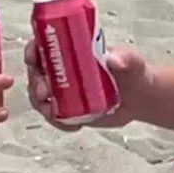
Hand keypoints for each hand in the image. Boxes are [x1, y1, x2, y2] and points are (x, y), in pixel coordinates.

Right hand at [25, 39, 152, 129]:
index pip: (44, 45)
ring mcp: (64, 90)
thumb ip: (126, 59)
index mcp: (72, 50)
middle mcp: (63, 69)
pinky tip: (73, 126)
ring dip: (42, 105)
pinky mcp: (69, 109)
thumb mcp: (132, 61)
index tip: (32, 58)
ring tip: (53, 114)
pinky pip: (55, 116)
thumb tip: (114, 60)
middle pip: (37, 73)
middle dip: (35, 83)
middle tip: (45, 93)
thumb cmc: (134, 71)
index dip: (33, 50)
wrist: (140, 97)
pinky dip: (58, 122)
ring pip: (41, 97)